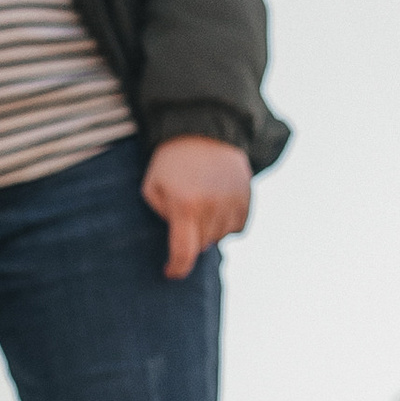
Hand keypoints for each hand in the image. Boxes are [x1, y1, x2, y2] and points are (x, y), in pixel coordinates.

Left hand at [141, 136, 252, 281]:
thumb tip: (183, 241)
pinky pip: (236, 228)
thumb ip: (162, 216)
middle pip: (201, 246)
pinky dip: (226, 223)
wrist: (204, 128)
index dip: (176, 268)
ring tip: (200, 202)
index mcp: (185, 206)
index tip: (170, 272)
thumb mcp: (153, 187)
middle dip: (190, 238)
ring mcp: (233, 203)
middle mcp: (212, 207)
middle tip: (184, 213)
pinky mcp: (247, 198)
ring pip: (219, 238)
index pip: (183, 253)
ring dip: (208, 230)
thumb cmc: (172, 161)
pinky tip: (216, 204)